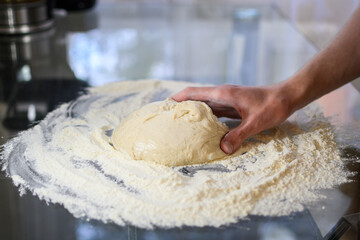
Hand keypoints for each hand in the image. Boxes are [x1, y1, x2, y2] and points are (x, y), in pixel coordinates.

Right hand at [172, 84, 291, 153]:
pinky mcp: (233, 104)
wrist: (287, 96)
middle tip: (168, 117)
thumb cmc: (272, 106)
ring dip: (193, 111)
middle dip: (181, 105)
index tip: (164, 105)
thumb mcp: (255, 122)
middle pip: (196, 97)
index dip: (178, 98)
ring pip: (204, 104)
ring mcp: (227, 99)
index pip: (193, 92)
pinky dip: (206, 116)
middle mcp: (222, 94)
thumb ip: (238, 135)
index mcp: (223, 94)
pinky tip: (203, 126)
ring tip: (181, 123)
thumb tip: (222, 149)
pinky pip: (214, 110)